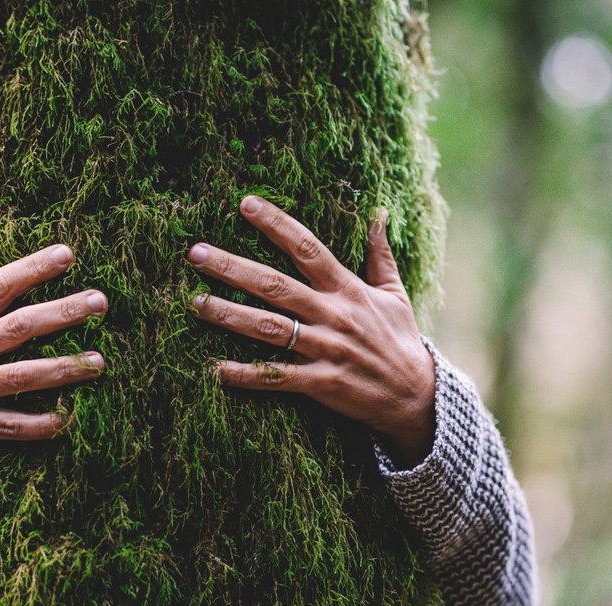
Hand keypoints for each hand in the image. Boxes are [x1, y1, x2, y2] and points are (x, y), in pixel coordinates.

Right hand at [0, 230, 107, 488]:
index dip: (31, 269)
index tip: (66, 254)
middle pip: (18, 328)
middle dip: (61, 313)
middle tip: (101, 301)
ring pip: (20, 377)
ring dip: (61, 369)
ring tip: (99, 361)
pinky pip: (6, 425)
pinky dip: (35, 425)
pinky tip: (67, 420)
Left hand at [186, 196, 436, 465]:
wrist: (416, 396)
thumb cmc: (400, 341)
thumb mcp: (394, 294)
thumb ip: (380, 255)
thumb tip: (378, 213)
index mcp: (348, 289)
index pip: (307, 248)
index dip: (276, 225)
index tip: (245, 203)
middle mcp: (333, 315)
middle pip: (276, 286)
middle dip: (234, 268)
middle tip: (196, 254)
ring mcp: (326, 350)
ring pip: (270, 328)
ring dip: (230, 315)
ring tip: (196, 303)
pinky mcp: (322, 383)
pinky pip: (279, 377)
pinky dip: (249, 374)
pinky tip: (218, 369)